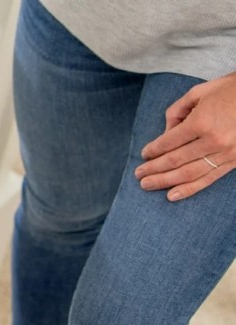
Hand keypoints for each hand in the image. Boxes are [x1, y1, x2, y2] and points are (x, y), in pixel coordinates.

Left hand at [137, 72, 235, 200]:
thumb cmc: (231, 90)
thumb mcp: (200, 91)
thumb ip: (177, 111)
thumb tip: (166, 132)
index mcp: (201, 122)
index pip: (169, 142)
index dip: (153, 150)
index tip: (144, 155)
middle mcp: (212, 141)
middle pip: (175, 160)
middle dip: (153, 169)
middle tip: (138, 175)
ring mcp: (225, 153)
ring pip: (188, 173)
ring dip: (165, 181)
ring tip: (147, 185)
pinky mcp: (235, 161)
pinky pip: (208, 178)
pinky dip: (189, 189)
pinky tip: (172, 195)